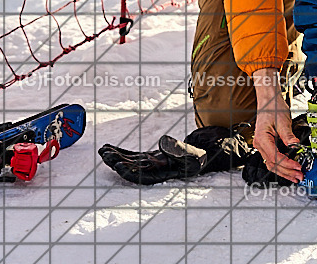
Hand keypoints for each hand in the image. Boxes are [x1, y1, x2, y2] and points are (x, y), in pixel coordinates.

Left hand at [98, 126, 246, 184]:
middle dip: (119, 162)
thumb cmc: (205, 155)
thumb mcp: (195, 152)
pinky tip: (111, 148)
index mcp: (168, 173)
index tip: (119, 165)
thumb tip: (162, 142)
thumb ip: (179, 148)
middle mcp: (158, 170)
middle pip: (135, 168)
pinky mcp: (155, 156)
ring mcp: (155, 163)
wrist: (212, 152)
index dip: (130, 172)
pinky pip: (135, 155)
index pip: (144, 175)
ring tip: (103, 150)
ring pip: (132, 161)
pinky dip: (123, 151)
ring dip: (117, 157)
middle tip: (105, 155)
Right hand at [252, 69, 302, 182]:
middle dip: (286, 172)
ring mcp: (262, 146)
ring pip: (271, 164)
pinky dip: (281, 165)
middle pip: (272, 165)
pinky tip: (289, 168)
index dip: (287, 164)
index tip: (297, 167)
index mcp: (262, 139)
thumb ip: (289, 136)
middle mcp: (260, 145)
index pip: (275, 158)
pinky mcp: (267, 145)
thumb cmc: (273, 108)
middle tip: (298, 176)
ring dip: (284, 171)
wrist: (269, 101)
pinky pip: (272, 159)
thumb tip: (295, 146)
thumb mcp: (283, 121)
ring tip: (295, 176)